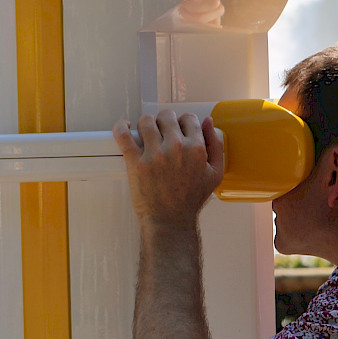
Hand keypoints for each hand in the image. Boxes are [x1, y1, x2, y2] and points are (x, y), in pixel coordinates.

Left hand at [113, 110, 224, 228]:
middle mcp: (176, 148)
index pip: (188, 118)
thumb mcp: (215, 173)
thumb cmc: (191, 199)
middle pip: (166, 117)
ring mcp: (154, 154)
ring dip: (145, 125)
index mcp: (196, 148)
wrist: (170, 221)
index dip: (183, 123)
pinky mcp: (135, 162)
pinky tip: (124, 127)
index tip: (177, 130)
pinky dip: (121, 127)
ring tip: (145, 135)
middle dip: (164, 123)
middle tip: (161, 134)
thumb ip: (216, 145)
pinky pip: (123, 135)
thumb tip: (207, 122)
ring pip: (146, 121)